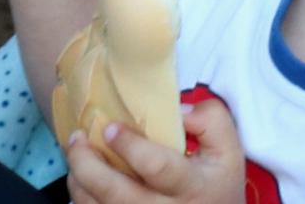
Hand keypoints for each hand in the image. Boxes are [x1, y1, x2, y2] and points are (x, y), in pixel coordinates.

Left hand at [66, 91, 249, 203]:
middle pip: (116, 193)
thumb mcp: (229, 148)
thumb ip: (211, 119)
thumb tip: (178, 110)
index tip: (110, 127)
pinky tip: (81, 180)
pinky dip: (83, 199)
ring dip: (79, 182)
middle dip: (88, 165)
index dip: (129, 146)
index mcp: (192, 186)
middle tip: (77, 138)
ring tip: (75, 154)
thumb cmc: (218, 183)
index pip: (156, 167)